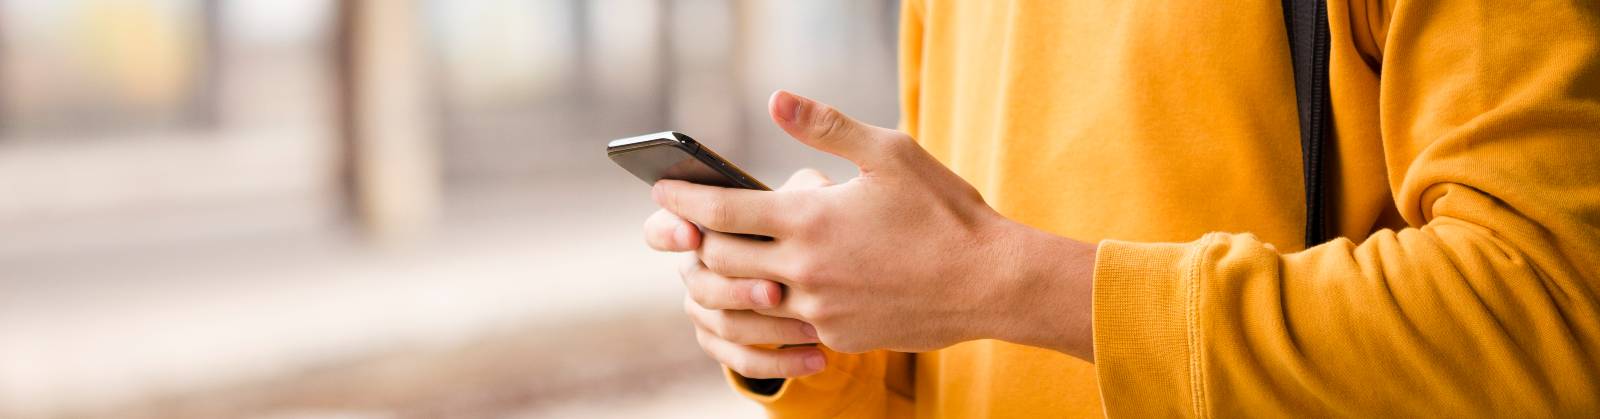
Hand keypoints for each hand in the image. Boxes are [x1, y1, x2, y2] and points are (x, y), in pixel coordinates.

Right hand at [645, 169, 837, 377]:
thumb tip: (805, 192)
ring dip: (769, 328)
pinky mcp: (722, 344)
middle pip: (700, 284)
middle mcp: (695, 270)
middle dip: (738, 290)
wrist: (818, 271)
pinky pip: (742, 361)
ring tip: (812, 328)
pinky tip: (818, 358)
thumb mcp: (806, 200)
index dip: (669, 232)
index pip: (661, 229)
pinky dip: (782, 361)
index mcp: (700, 229)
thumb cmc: (804, 224)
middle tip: (776, 292)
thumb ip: (800, 192)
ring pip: (724, 325)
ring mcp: (705, 310)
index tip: (693, 234)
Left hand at [653, 91, 1095, 356]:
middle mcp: (804, 269)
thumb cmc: (945, 210)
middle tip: (688, 227)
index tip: (662, 190)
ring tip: (719, 264)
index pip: (721, 210)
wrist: (991, 283)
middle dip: (696, 242)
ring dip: (722, 283)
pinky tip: (775, 291)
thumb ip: (826, 126)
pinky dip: (769, 308)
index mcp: (809, 218)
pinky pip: (785, 326)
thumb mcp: (890, 152)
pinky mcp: (838, 337)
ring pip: (744, 301)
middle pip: (719, 260)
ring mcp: (819, 310)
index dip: (683, 198)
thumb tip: (776, 99)